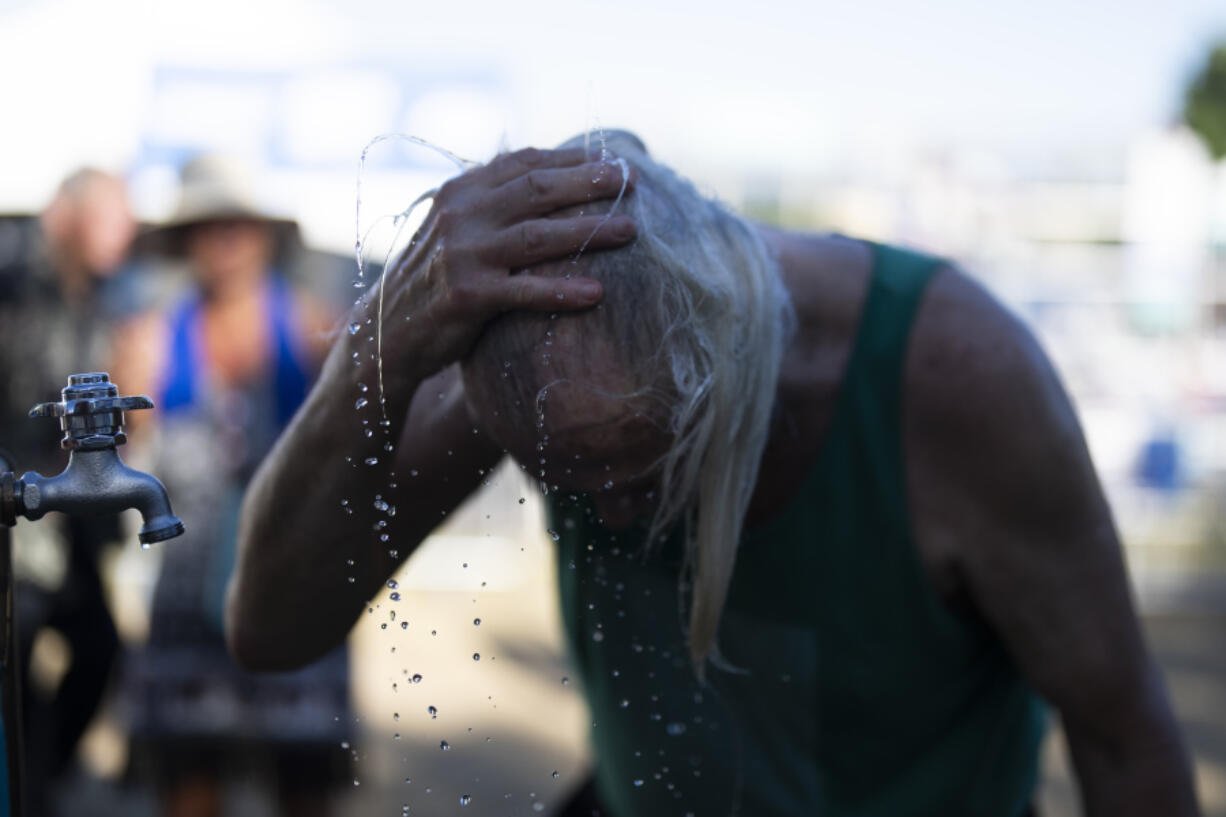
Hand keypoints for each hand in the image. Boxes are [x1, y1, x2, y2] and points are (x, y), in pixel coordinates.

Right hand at [365, 147, 635, 386]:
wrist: (388, 331)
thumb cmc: (437, 278)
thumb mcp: (458, 229)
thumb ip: (495, 203)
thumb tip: (555, 178)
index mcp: (462, 191)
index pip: (525, 163)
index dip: (573, 159)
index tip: (615, 160)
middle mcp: (461, 215)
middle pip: (537, 190)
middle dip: (589, 183)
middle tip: (630, 181)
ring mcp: (462, 255)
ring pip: (537, 236)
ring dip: (588, 231)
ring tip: (630, 231)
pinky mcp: (467, 296)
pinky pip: (525, 291)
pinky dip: (562, 290)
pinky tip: (597, 293)